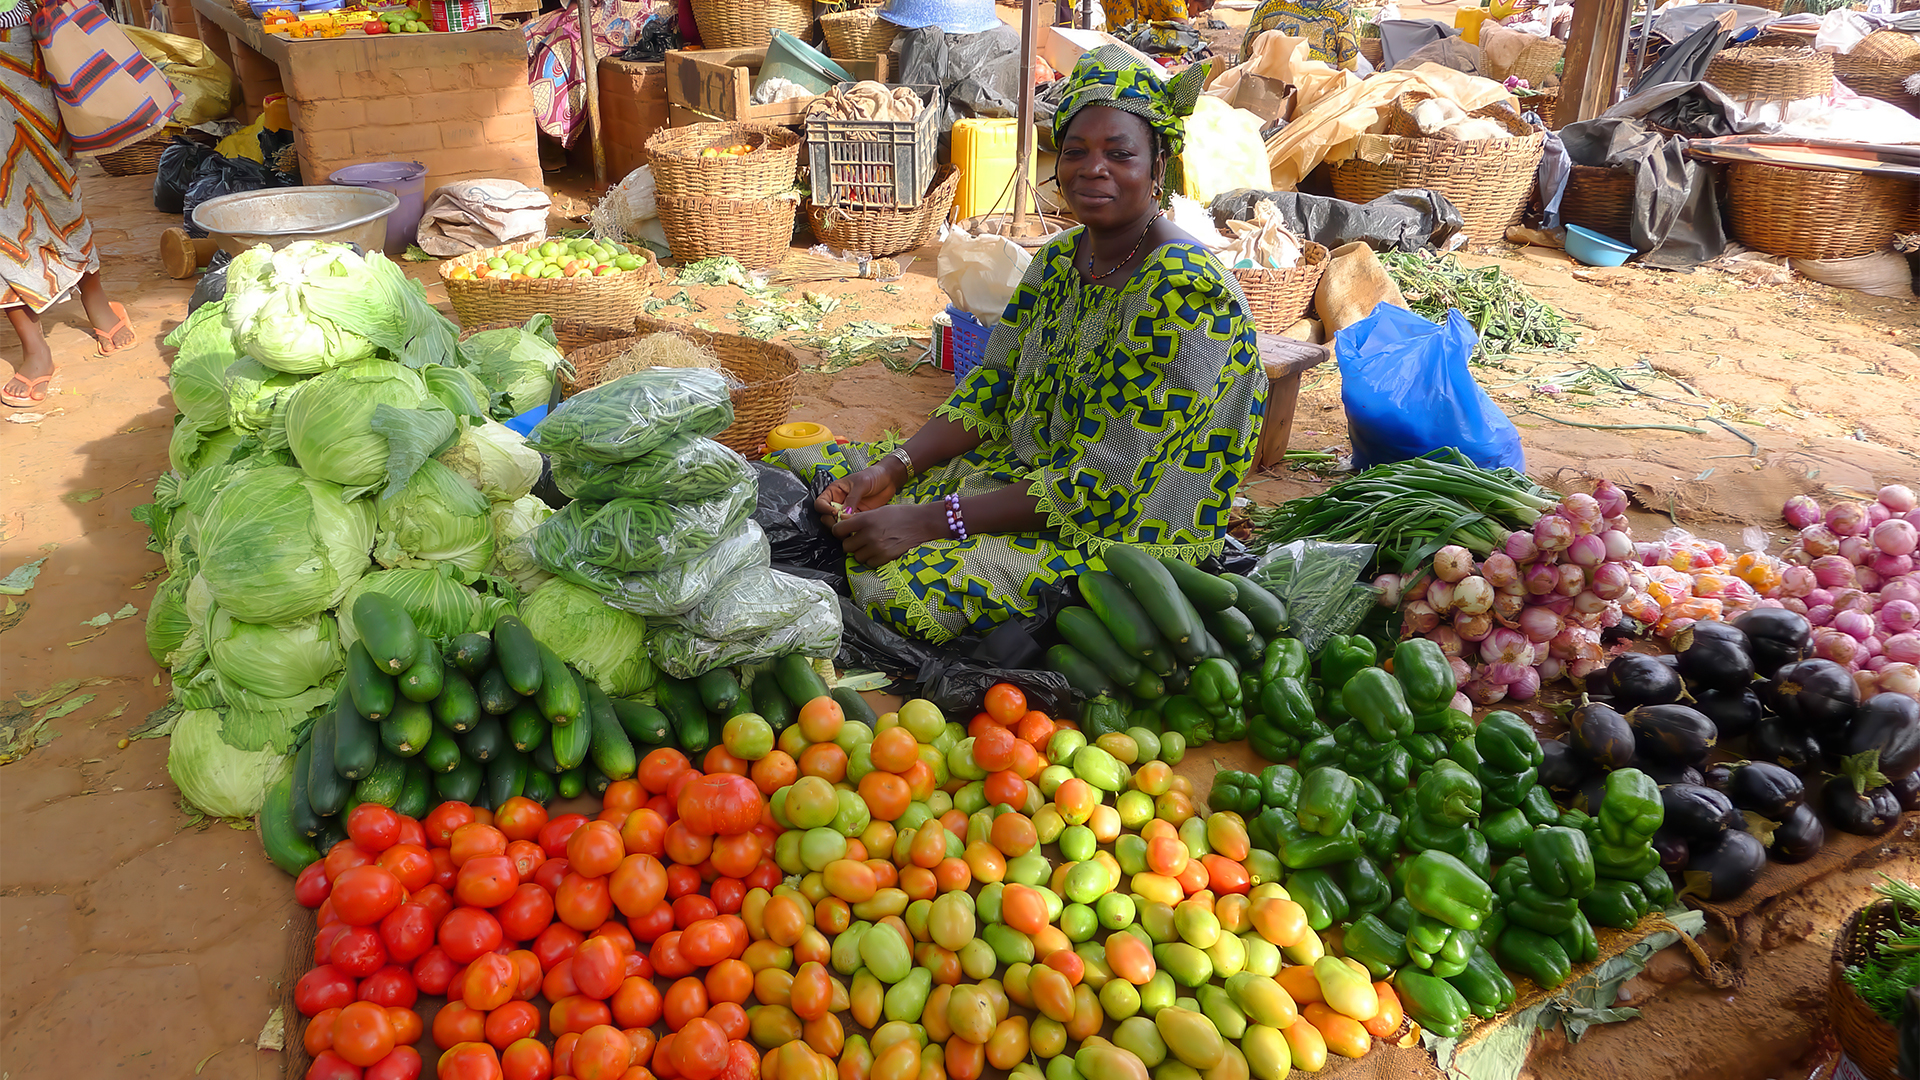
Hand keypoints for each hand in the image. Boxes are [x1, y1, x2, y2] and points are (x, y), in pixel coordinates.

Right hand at [814, 464, 898, 527]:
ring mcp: (847, 510)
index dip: (824, 509)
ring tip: (852, 525)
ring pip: (838, 523)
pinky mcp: (857, 517)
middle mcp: (839, 502)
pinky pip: (851, 525)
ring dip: (843, 526)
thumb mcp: (861, 484)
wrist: (888, 480)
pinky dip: (853, 528)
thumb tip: (844, 513)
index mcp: (835, 491)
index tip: (834, 512)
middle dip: (833, 521)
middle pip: (827, 516)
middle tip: (842, 522)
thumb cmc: (873, 476)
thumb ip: (852, 498)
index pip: (820, 503)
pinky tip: (859, 526)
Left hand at [831, 502, 946, 567]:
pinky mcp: (885, 557)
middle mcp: (869, 534)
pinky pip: (869, 563)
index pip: (839, 530)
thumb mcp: (879, 510)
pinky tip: (878, 551)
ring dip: (861, 552)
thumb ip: (859, 517)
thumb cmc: (901, 514)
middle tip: (858, 540)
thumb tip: (842, 520)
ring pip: (857, 557)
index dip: (839, 531)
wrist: (922, 523)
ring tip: (870, 545)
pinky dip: (871, 559)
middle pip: (846, 546)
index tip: (844, 532)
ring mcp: (877, 548)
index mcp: (866, 520)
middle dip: (850, 543)